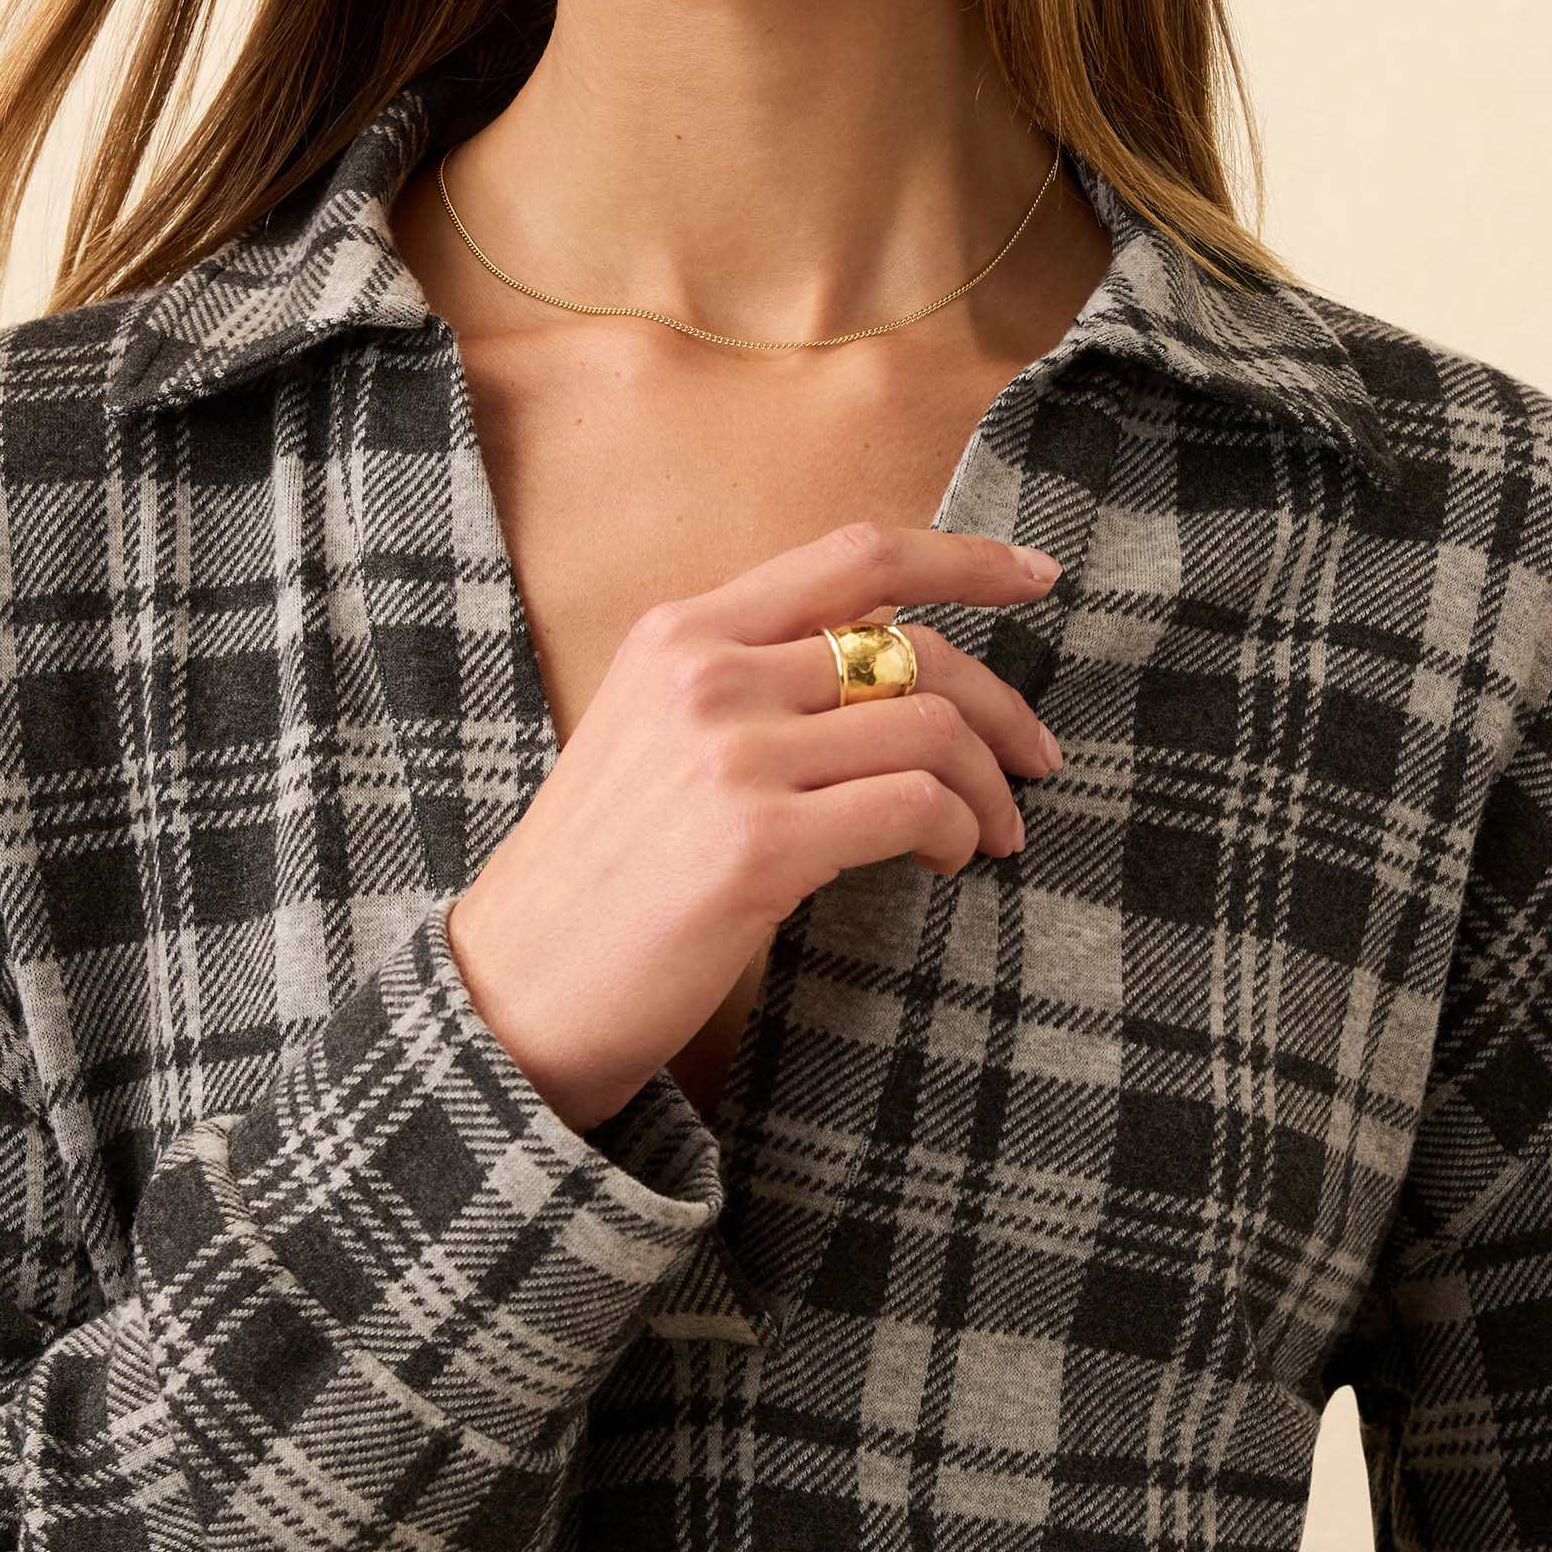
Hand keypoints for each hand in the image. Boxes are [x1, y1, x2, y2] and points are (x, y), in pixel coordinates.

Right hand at [443, 520, 1065, 1130]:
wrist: (515, 993)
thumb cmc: (601, 879)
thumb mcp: (654, 739)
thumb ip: (752, 687)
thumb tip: (893, 676)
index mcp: (681, 633)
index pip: (853, 558)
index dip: (963, 559)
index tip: (1035, 576)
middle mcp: (706, 673)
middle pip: (913, 649)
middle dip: (1000, 707)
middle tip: (1036, 761)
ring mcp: (731, 754)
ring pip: (930, 728)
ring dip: (986, 786)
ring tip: (992, 835)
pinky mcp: (759, 840)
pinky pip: (913, 805)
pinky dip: (955, 831)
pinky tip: (947, 860)